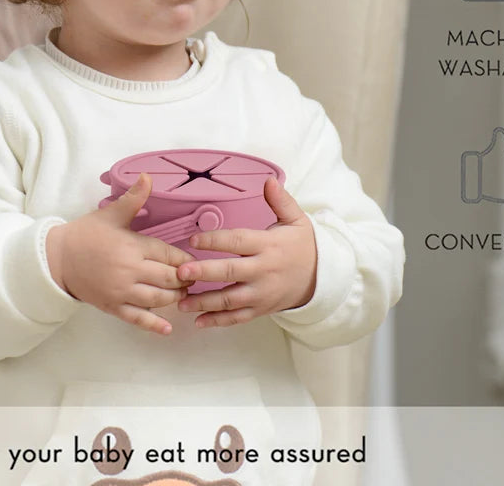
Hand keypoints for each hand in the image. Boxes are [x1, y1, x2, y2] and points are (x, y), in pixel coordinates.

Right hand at [46, 173, 195, 334]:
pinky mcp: (113, 307)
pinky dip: (154, 325)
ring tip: (184, 294)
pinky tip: (168, 329)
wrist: (57, 258)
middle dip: (185, 279)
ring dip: (175, 298)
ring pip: (158, 299)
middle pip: (169, 279)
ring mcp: (121, 291)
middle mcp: (130, 271)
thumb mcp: (111, 214)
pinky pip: (137, 318)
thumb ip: (134, 198)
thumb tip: (148, 176)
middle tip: (194, 278)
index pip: (169, 255)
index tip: (195, 261)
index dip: (185, 259)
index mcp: (132, 246)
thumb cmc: (86, 234)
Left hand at [175, 177, 316, 328]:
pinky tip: (199, 322)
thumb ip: (281, 201)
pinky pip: (237, 318)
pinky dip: (218, 321)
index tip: (193, 239)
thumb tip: (269, 180)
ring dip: (204, 302)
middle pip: (230, 272)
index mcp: (268, 245)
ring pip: (230, 299)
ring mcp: (261, 293)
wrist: (322, 279)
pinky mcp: (261, 309)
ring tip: (181, 302)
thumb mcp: (296, 220)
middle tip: (181, 272)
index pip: (238, 241)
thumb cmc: (303, 246)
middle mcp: (263, 270)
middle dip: (204, 272)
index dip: (215, 240)